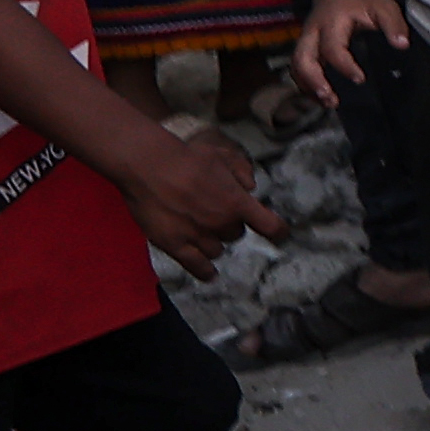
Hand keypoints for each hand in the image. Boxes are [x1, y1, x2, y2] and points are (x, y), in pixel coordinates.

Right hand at [106, 119, 274, 267]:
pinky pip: (196, 266)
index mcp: (237, 202)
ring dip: (214, 242)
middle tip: (214, 213)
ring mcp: (198, 236)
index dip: (278, 232)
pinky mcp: (175, 245)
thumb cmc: (186, 156)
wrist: (148, 165)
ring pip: (217, 251)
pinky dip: (205, 272)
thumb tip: (251, 187)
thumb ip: (242, 170)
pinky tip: (210, 275)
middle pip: (236, 235)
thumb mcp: (222, 155)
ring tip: (202, 231)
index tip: (281, 235)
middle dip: (230, 225)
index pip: (270, 226)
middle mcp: (221, 223)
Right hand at [290, 0, 411, 110]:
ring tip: (327, 103)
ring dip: (308, 86)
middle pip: (302, 59)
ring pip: (296, 65)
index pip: (333, 48)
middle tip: (330, 98)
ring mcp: (306, 40)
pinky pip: (297, 68)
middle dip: (313, 81)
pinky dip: (306, 84)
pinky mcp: (305, 47)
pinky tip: (320, 97)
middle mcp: (313, 32)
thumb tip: (402, 45)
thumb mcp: (383, 6)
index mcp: (332, 22)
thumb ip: (393, 25)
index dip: (344, 65)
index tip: (360, 78)